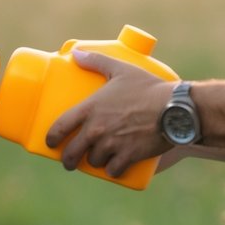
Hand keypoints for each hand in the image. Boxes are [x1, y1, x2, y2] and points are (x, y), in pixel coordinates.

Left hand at [44, 50, 173, 177]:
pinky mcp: (128, 156)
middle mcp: (96, 130)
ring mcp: (111, 145)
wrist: (174, 108)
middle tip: (71, 160)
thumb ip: (97, 60)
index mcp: (91, 109)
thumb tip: (76, 53)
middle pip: (72, 152)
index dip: (51, 138)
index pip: (60, 127)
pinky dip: (113, 170)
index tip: (50, 143)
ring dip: (94, 162)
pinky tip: (114, 168)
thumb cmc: (148, 87)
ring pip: (93, 161)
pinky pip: (113, 170)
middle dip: (69, 159)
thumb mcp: (120, 69)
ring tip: (98, 158)